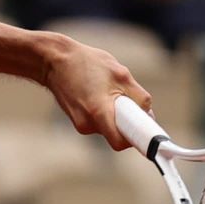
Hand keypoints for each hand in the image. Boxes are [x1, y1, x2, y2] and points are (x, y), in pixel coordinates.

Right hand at [37, 32, 146, 146]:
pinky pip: (100, 123)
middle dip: (126, 120)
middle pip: (117, 134)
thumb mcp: (120, 73)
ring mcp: (81, 125)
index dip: (135, 138)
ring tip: (107, 90)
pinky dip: (104, 112)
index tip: (143, 130)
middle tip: (127, 100)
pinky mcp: (78, 122)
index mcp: (99, 112)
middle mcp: (88, 124)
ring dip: (115, 114)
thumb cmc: (87, 63)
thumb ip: (138, 96)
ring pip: (109, 127)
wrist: (55, 61)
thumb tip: (149, 115)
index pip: (120, 142)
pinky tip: (97, 93)